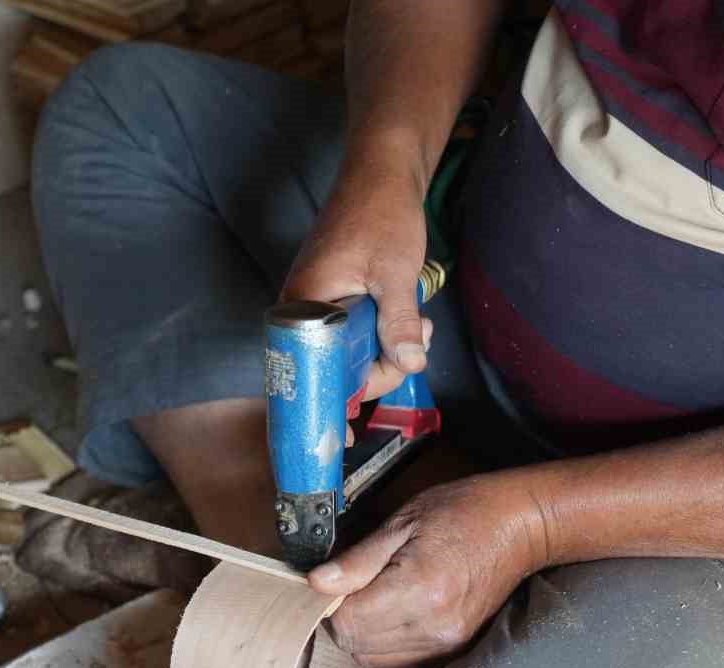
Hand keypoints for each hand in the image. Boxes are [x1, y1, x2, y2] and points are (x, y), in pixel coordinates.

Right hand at [283, 145, 432, 402]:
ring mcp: (320, 305)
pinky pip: (357, 335)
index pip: (309, 372)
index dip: (328, 407)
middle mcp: (303, 310)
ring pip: (352, 354)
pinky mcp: (338, 300)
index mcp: (303, 304)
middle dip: (378, 370)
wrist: (383, 171)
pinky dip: (385, 335)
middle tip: (415, 351)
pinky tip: (412, 319)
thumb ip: (399, 320)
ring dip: (388, 351)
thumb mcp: (395, 271)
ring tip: (421, 325)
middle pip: (334, 369)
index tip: (344, 440)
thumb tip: (410, 362)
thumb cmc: (381, 213)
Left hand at [308, 474, 551, 667]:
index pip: (346, 622)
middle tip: (354, 586)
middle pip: (356, 645)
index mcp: (419, 588)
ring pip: (374, 658)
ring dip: (363, 633)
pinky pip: (400, 661)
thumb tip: (316, 583)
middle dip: (344, 618)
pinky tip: (395, 612)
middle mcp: (433, 625)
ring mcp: (446, 641)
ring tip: (376, 597)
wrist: (521, 527)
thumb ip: (359, 559)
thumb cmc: (464, 513)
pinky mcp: (454, 649)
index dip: (331, 602)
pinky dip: (386, 643)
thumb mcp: (404, 522)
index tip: (336, 581)